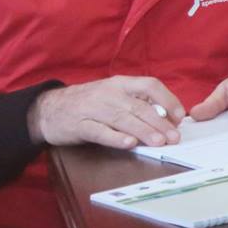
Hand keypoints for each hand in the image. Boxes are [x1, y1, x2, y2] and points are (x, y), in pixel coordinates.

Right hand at [28, 76, 184, 148]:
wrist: (49, 108)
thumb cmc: (90, 103)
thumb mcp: (114, 95)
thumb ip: (138, 102)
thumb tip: (167, 118)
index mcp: (121, 83)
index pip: (150, 85)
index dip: (167, 99)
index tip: (179, 116)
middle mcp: (109, 93)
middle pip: (139, 107)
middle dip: (159, 123)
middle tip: (174, 137)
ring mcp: (93, 109)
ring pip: (123, 119)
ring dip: (143, 131)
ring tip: (159, 142)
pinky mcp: (80, 126)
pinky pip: (100, 132)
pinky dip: (115, 138)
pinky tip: (129, 144)